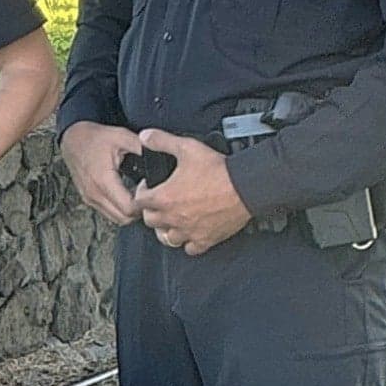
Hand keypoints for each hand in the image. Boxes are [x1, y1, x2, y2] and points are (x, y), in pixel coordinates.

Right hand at [61, 120, 142, 225]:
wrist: (72, 139)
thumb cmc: (94, 138)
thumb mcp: (121, 136)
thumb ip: (141, 147)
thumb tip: (161, 154)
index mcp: (104, 180)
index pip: (129, 208)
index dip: (144, 203)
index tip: (150, 190)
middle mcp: (95, 193)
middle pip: (124, 219)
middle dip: (139, 211)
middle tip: (148, 196)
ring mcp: (90, 198)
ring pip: (116, 219)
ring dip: (129, 213)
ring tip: (138, 196)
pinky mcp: (88, 199)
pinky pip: (108, 213)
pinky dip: (119, 210)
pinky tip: (126, 196)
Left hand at [133, 128, 251, 255]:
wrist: (246, 186)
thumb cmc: (218, 170)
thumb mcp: (186, 147)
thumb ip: (162, 141)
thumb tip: (145, 137)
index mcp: (164, 198)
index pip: (138, 202)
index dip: (141, 192)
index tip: (149, 187)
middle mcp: (173, 218)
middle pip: (150, 221)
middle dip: (150, 211)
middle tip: (158, 202)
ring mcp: (189, 231)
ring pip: (167, 238)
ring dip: (165, 229)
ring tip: (170, 219)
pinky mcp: (206, 239)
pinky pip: (190, 248)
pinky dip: (187, 242)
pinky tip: (190, 232)